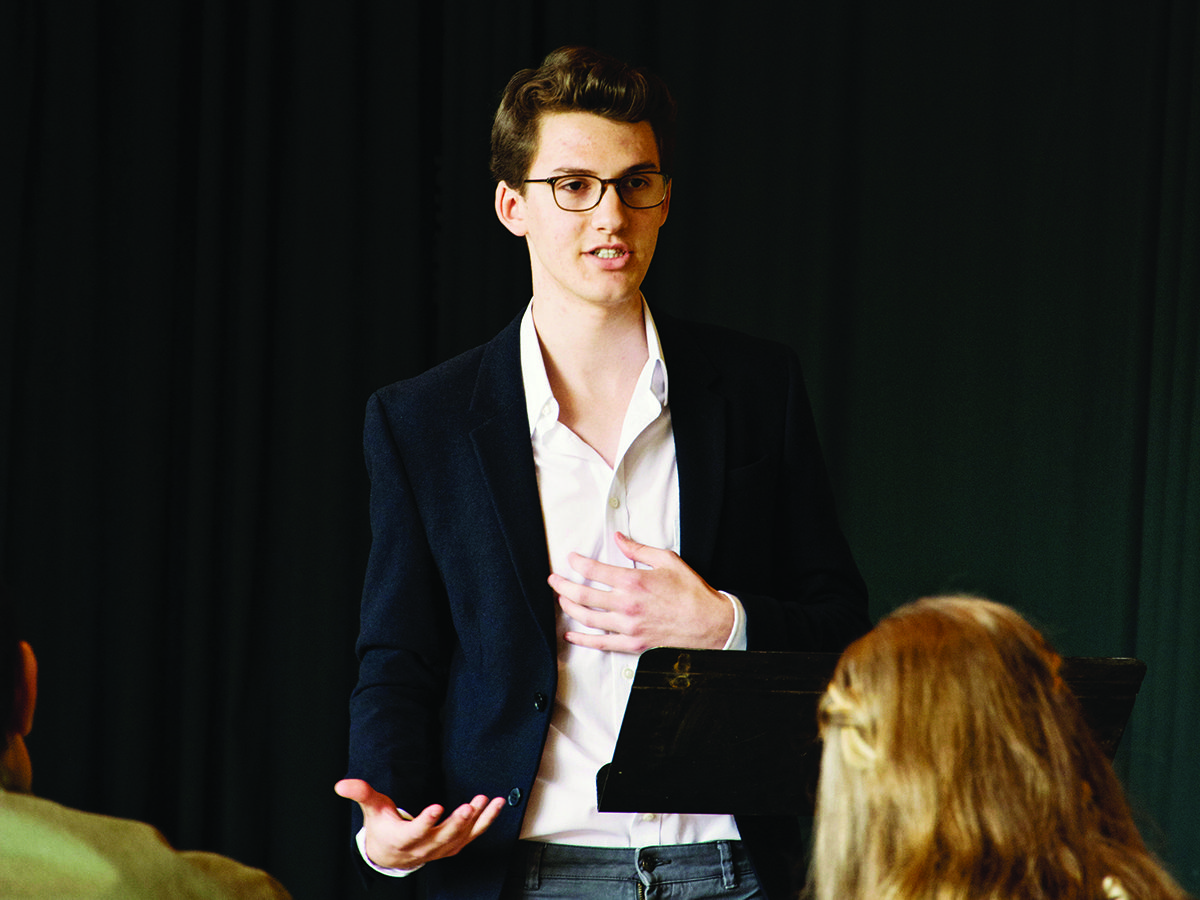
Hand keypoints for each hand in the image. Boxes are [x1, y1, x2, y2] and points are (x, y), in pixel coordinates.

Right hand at [334, 779, 504, 870]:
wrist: (391, 855)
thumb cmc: (383, 828)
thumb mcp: (372, 809)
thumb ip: (361, 794)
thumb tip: (342, 784)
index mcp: (403, 839)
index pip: (415, 832)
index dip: (426, 822)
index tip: (437, 807)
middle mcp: (424, 848)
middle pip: (443, 837)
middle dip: (457, 822)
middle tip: (469, 806)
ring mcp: (441, 849)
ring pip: (461, 837)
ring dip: (477, 820)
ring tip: (486, 801)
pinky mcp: (453, 846)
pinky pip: (472, 835)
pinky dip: (486, 821)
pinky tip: (495, 805)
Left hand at [548, 531, 733, 653]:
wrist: (710, 624)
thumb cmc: (691, 592)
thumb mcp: (668, 560)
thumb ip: (639, 549)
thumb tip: (619, 539)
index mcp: (633, 581)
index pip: (594, 571)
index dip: (577, 563)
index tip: (571, 559)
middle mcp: (626, 605)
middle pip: (583, 595)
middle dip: (563, 585)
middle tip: (553, 579)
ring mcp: (627, 627)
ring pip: (587, 618)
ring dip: (569, 608)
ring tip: (560, 599)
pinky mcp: (632, 644)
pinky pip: (600, 643)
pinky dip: (582, 639)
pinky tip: (571, 633)